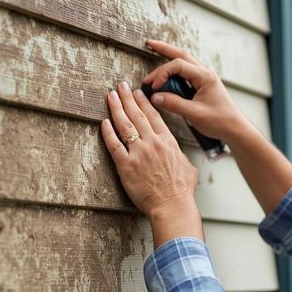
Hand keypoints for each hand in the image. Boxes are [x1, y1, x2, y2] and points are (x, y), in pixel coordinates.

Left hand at [101, 81, 199, 223]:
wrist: (172, 206)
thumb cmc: (182, 191)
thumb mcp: (188, 167)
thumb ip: (180, 156)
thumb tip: (177, 154)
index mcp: (168, 142)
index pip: (154, 116)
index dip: (144, 102)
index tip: (137, 92)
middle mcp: (153, 143)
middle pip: (137, 115)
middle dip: (128, 98)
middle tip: (120, 86)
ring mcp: (139, 153)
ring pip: (125, 125)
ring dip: (116, 108)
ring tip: (110, 95)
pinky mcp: (126, 166)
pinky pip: (114, 145)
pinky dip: (108, 132)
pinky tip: (103, 122)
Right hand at [142, 40, 251, 143]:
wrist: (235, 128)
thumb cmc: (220, 121)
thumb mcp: (195, 114)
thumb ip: (174, 104)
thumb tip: (155, 97)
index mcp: (205, 77)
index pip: (178, 65)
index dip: (162, 73)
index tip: (153, 86)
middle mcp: (205, 73)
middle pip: (182, 55)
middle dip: (164, 49)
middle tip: (149, 43)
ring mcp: (205, 78)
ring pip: (185, 61)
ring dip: (169, 56)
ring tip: (154, 51)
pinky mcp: (203, 85)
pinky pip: (186, 72)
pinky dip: (175, 69)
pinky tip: (167, 71)